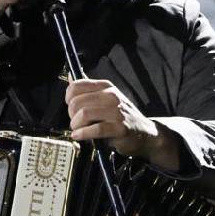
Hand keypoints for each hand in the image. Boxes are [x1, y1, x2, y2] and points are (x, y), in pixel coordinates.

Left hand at [65, 79, 180, 169]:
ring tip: (78, 130)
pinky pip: (95, 129)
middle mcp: (111, 96)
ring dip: (76, 125)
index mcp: (106, 87)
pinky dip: (83, 133)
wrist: (146, 133)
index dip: (68, 99)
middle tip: (75, 122)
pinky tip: (79, 136)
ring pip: (84, 114)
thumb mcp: (106, 100)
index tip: (70, 107)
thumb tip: (70, 79)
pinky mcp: (119, 128)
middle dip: (71, 115)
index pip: (76, 86)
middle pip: (77, 102)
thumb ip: (89, 91)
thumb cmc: (122, 118)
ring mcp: (117, 112)